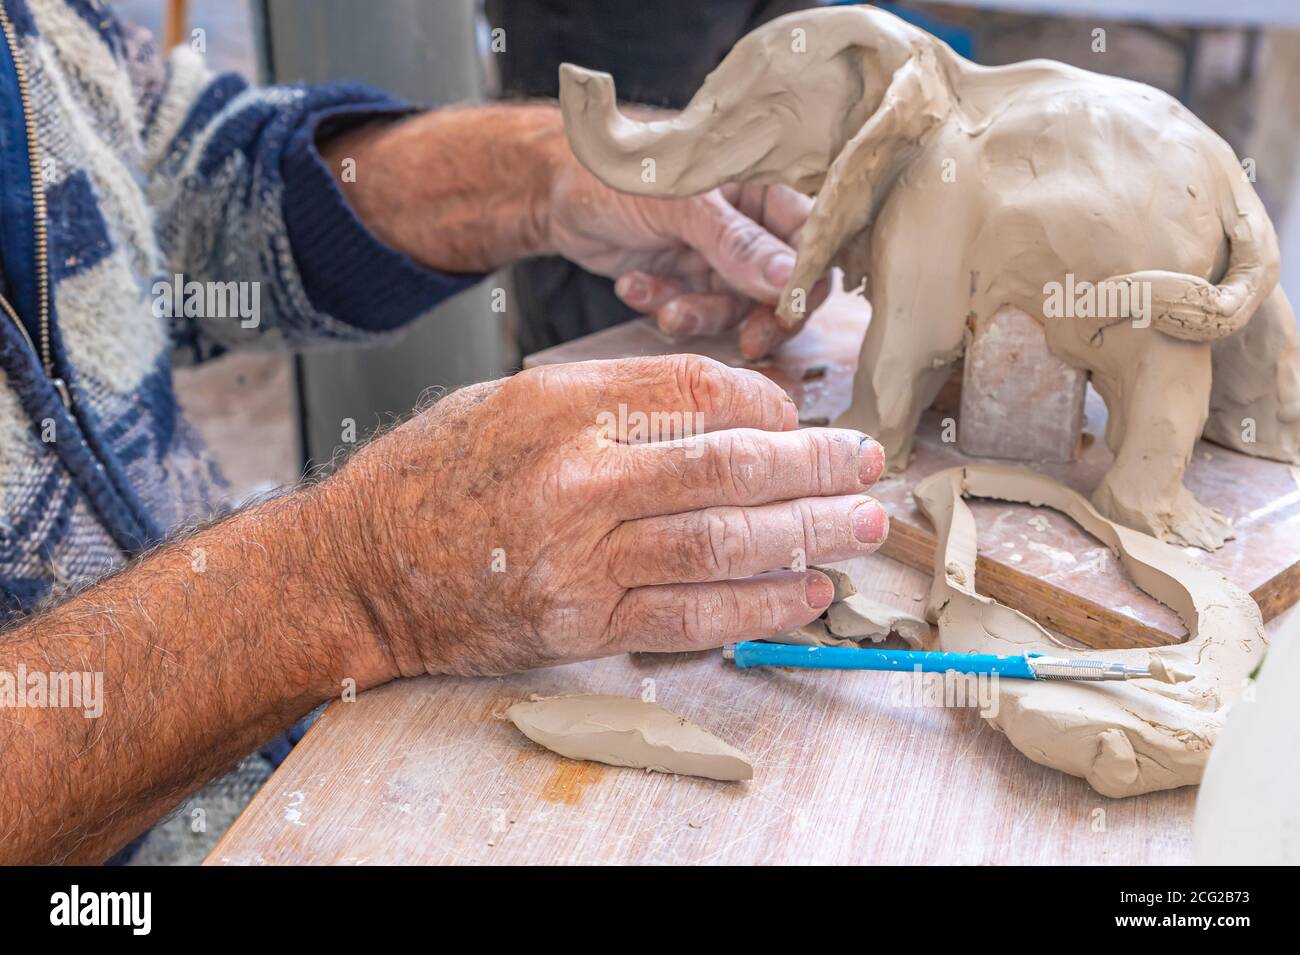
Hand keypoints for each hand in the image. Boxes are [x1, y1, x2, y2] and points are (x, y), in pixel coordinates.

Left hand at [320, 105, 825, 357]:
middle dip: (761, 315)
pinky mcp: (689, 282)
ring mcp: (721, 257)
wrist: (554, 191)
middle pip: (784, 286)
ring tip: (663, 307)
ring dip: (702, 314)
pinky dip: (667, 306)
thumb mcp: (680, 204)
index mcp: (764, 187)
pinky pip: (696, 313)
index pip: (812, 238)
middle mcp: (751, 224)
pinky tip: (634, 286)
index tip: (785, 310)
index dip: (805, 279)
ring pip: (738, 308)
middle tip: (747, 341)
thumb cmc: (618, 173)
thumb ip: (736, 243)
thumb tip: (788, 281)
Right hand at [324, 356, 887, 676]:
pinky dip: (757, 606)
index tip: (797, 416)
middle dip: (815, 467)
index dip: (767, 401)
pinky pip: (690, 617)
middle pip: (730, 468)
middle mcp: (578, 479)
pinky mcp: (581, 625)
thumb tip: (721, 410)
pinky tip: (804, 591)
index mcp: (563, 407)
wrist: (357, 569)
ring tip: (860, 525)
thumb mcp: (514, 400)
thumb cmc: (432, 478)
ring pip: (724, 544)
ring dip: (807, 536)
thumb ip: (615, 402)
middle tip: (866, 464)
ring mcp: (581, 560)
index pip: (699, 390)